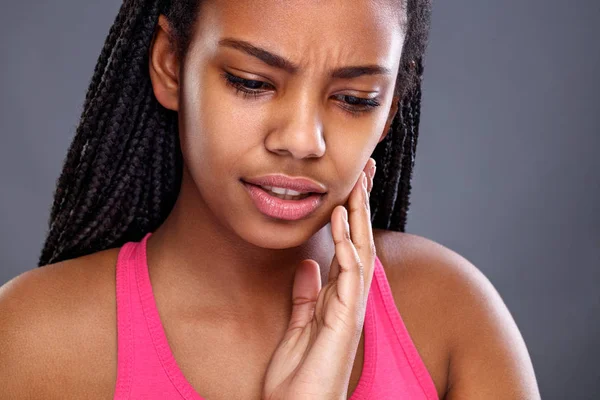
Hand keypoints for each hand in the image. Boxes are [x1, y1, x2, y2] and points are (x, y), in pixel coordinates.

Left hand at [262, 158, 376, 399]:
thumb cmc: (299, 377)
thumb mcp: (297, 326)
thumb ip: (305, 296)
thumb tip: (307, 265)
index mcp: (338, 299)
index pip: (349, 247)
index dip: (351, 216)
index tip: (349, 186)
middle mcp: (350, 299)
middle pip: (361, 242)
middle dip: (362, 206)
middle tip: (364, 170)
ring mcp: (351, 308)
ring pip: (362, 251)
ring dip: (360, 216)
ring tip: (357, 182)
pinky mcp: (346, 318)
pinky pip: (350, 273)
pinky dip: (348, 243)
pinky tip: (342, 218)